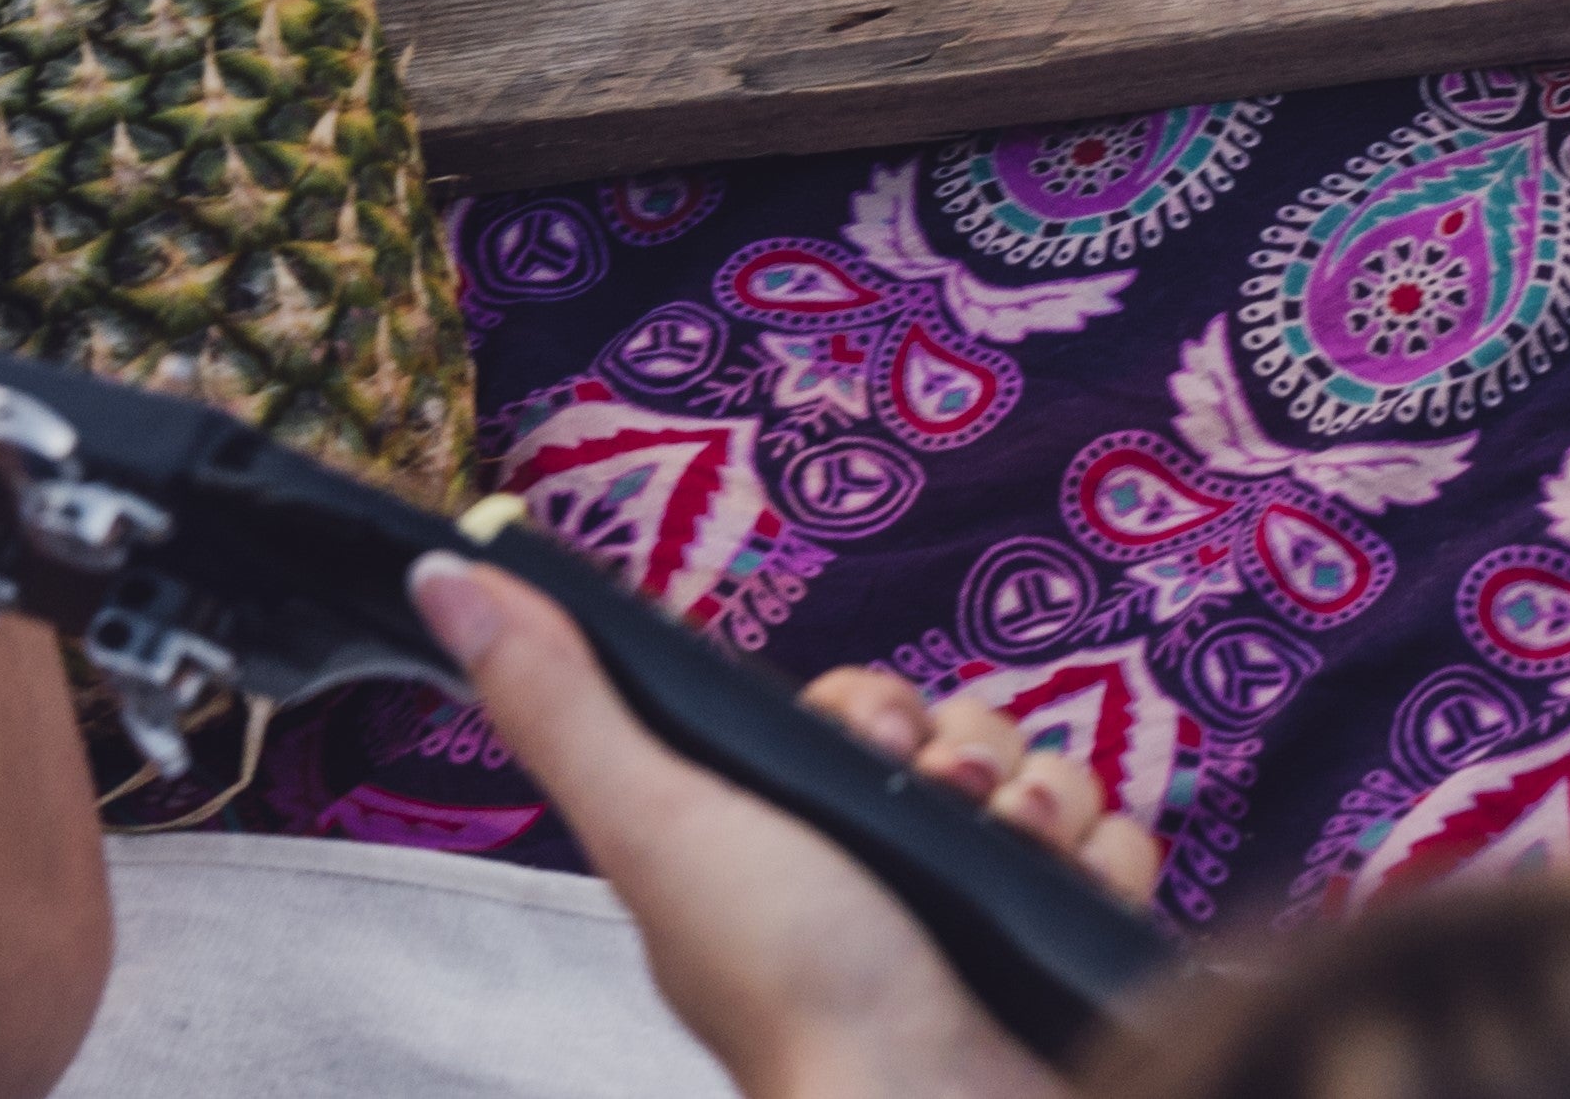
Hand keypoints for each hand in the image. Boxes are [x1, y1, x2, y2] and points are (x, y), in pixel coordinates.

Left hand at [411, 556, 1160, 1098]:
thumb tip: (451, 573)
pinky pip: (1117, 842)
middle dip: (966, 748)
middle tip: (939, 805)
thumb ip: (566, 703)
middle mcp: (882, 880)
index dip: (872, 705)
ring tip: (1008, 858)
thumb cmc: (793, 995)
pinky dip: (1099, 861)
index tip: (867, 744)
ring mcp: (981, 917)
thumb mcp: (661, 824)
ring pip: (1044, 774)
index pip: (860, 708)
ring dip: (1039, 799)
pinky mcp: (1068, 946)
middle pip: (960, 728)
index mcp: (783, 847)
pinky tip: (1059, 896)